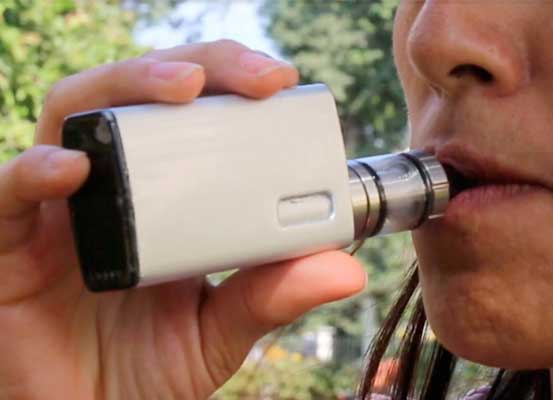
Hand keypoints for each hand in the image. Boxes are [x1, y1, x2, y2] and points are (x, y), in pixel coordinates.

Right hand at [0, 40, 365, 398]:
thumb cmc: (152, 371)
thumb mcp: (224, 326)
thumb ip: (273, 294)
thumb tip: (346, 267)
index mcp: (166, 200)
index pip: (194, 116)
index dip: (233, 86)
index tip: (280, 83)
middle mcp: (115, 189)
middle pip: (142, 97)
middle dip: (199, 69)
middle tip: (257, 78)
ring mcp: (62, 209)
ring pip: (78, 114)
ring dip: (128, 86)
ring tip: (182, 87)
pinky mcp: (12, 244)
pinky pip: (9, 190)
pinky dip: (36, 169)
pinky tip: (73, 167)